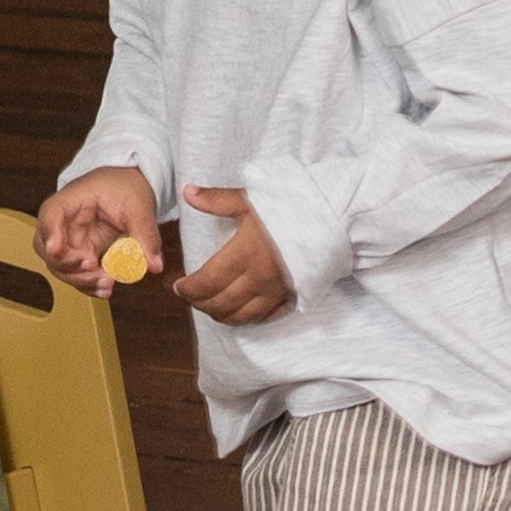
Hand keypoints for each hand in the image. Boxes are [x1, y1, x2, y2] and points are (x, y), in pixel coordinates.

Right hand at [36, 166, 161, 297]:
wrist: (128, 188)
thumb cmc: (124, 187)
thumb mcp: (138, 206)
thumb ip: (145, 234)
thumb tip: (154, 264)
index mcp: (68, 203)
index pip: (49, 217)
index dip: (50, 233)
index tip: (56, 249)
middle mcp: (63, 225)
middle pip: (49, 251)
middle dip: (68, 266)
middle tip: (94, 271)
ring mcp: (71, 243)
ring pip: (62, 268)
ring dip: (81, 280)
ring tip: (107, 284)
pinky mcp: (83, 256)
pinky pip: (79, 275)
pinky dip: (89, 286)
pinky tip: (105, 291)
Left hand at [173, 184, 291, 325]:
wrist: (332, 218)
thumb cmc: (291, 206)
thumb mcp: (251, 199)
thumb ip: (216, 200)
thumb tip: (187, 192)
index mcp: (244, 254)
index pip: (206, 283)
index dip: (188, 289)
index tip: (178, 285)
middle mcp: (259, 278)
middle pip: (220, 304)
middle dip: (199, 304)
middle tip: (190, 296)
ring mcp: (276, 291)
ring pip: (241, 316)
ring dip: (220, 314)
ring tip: (210, 305)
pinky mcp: (291, 296)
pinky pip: (265, 317)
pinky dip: (248, 318)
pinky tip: (240, 312)